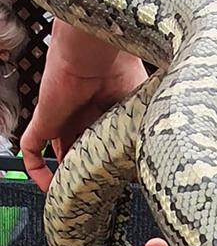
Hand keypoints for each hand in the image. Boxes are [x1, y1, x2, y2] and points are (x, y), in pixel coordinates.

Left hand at [21, 21, 146, 190]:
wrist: (95, 49)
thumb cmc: (121, 64)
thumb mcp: (140, 107)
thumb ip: (144, 133)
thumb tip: (155, 163)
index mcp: (110, 107)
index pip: (107, 139)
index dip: (111, 159)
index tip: (121, 179)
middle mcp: (85, 114)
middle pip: (83, 149)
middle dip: (88, 170)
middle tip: (100, 190)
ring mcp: (63, 118)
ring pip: (60, 153)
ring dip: (65, 175)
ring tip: (78, 196)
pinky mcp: (45, 120)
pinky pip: (32, 149)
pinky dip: (36, 170)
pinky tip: (49, 187)